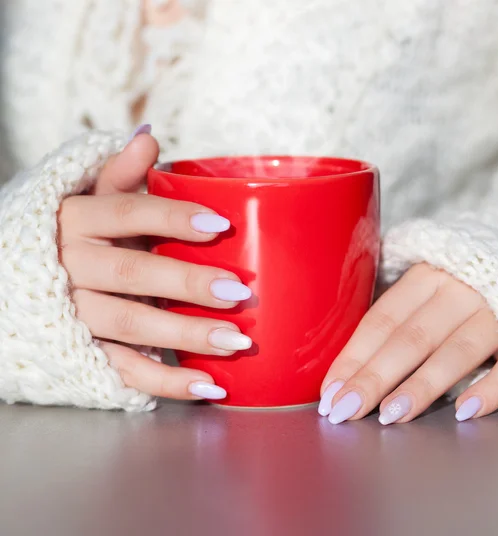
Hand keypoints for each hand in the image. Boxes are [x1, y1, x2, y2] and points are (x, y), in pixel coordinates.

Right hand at [58, 129, 251, 400]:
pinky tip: (209, 385)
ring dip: (186, 334)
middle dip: (187, 282)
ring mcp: (75, 313)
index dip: (173, 217)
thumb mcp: (86, 201)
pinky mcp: (83, 352)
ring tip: (237, 341)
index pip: (128, 211)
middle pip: (132, 273)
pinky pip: (124, 369)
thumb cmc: (71, 237)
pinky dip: (167, 382)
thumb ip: (117, 175)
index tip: (220, 225)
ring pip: (131, 324)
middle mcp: (71, 266)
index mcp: (75, 220)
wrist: (11, 284)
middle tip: (238, 291)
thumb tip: (151, 139)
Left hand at [318, 263, 497, 423]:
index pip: (382, 320)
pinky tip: (463, 411)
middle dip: (374, 378)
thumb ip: (395, 306)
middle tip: (345, 410)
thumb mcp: (427, 277)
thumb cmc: (464, 277)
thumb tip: (348, 351)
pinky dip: (490, 389)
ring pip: (456, 352)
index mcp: (428, 274)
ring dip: (421, 386)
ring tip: (390, 415)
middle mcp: (461, 290)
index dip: (354, 356)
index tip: (330, 389)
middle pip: (411, 339)